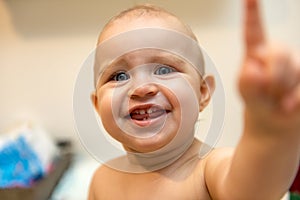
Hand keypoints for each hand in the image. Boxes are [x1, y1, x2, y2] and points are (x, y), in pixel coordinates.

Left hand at [239, 0, 299, 132]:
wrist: (274, 122)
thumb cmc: (258, 102)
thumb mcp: (246, 93)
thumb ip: (247, 82)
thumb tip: (255, 69)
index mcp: (257, 53)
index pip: (254, 31)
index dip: (252, 13)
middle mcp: (278, 54)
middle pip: (278, 52)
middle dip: (271, 77)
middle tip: (266, 92)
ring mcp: (296, 64)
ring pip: (293, 69)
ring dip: (280, 91)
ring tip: (276, 99)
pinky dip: (293, 99)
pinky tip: (287, 105)